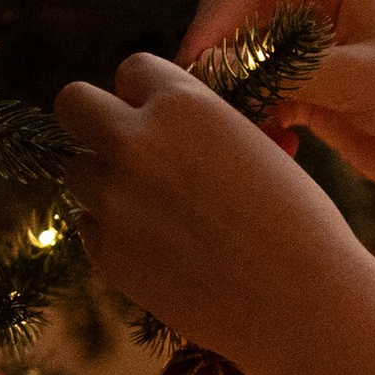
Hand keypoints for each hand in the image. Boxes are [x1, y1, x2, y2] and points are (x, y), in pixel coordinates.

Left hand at [59, 52, 358, 369]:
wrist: (302, 304)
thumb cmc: (298, 223)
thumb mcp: (255, 147)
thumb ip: (200, 126)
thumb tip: (160, 123)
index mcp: (182, 105)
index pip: (131, 70)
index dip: (147, 94)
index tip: (162, 118)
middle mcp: (136, 144)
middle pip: (73, 103)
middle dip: (94, 119)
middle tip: (123, 145)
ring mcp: (114, 201)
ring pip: (78, 171)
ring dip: (108, 181)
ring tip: (159, 209)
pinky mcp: (108, 255)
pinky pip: (90, 227)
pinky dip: (116, 232)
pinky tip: (163, 248)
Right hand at [173, 0, 374, 209]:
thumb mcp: (363, 78)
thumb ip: (298, 71)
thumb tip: (235, 75)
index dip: (214, 25)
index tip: (193, 66)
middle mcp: (309, 5)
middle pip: (232, 21)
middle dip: (217, 62)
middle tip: (210, 106)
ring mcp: (303, 48)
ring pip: (238, 64)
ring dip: (237, 99)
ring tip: (260, 134)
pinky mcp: (303, 89)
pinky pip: (255, 99)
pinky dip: (257, 122)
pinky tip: (285, 148)